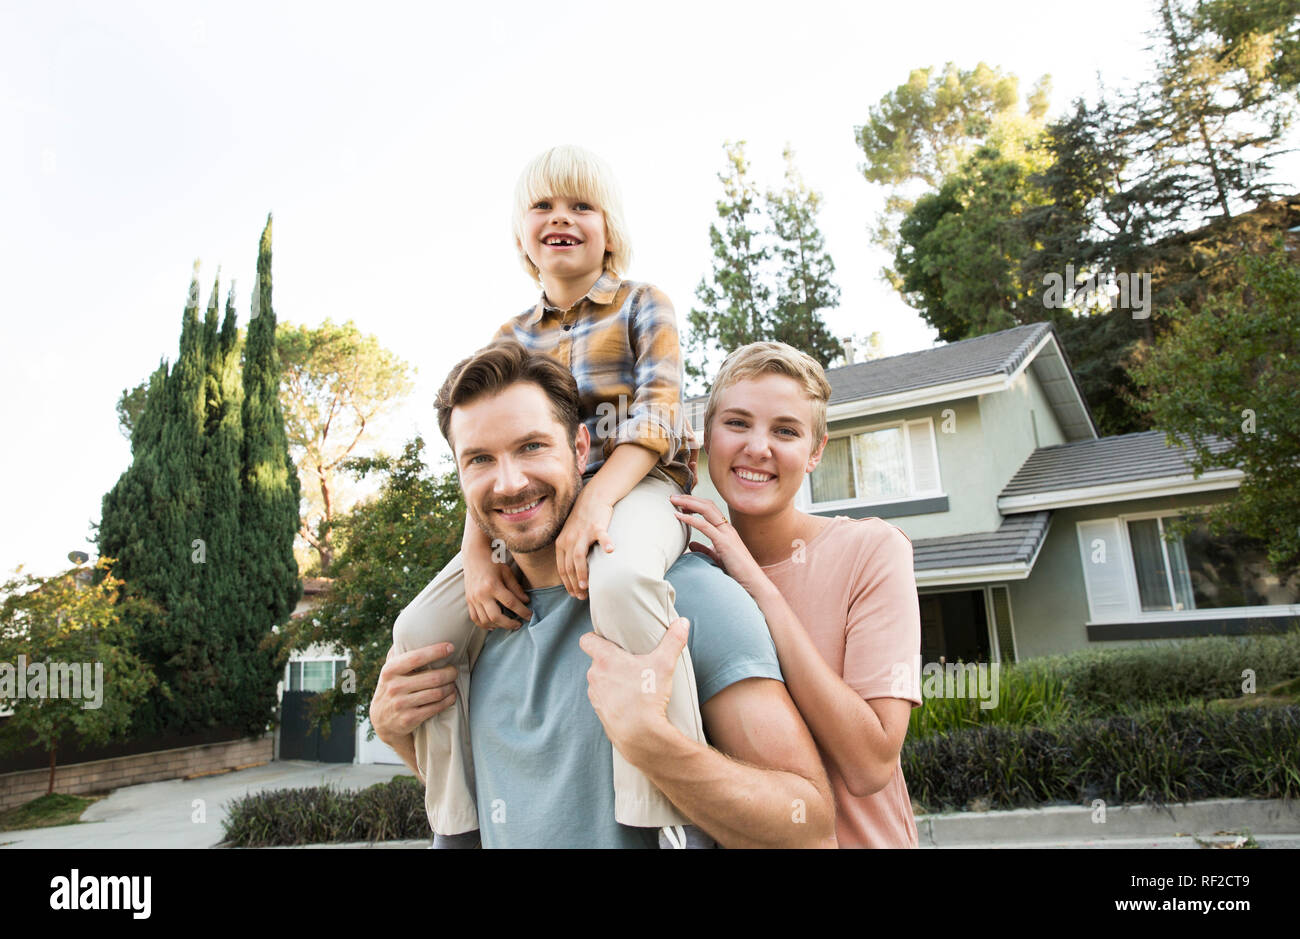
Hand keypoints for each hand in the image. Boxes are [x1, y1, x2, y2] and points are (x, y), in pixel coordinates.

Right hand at [370, 642, 459, 742]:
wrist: (381, 720)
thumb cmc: (392, 687)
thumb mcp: (389, 670)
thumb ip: (398, 651)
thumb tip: (410, 627)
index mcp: (390, 670)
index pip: (417, 657)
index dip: (437, 651)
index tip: (451, 647)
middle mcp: (395, 687)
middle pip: (434, 677)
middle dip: (450, 672)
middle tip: (454, 670)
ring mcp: (402, 704)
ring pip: (437, 693)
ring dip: (451, 687)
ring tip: (453, 683)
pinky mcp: (409, 719)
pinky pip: (436, 707)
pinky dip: (449, 700)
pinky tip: (451, 695)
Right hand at [463, 541, 530, 629]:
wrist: (474, 556)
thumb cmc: (493, 563)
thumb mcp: (507, 572)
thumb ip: (516, 588)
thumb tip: (526, 602)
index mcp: (492, 585)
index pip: (510, 603)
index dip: (522, 611)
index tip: (530, 616)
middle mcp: (481, 594)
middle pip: (496, 616)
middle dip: (509, 624)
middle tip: (519, 624)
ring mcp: (473, 599)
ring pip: (485, 620)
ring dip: (498, 626)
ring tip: (508, 624)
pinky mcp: (468, 601)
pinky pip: (475, 618)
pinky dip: (484, 624)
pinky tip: (494, 625)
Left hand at [554, 487, 614, 599]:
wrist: (592, 497)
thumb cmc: (584, 520)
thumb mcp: (571, 536)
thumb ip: (570, 552)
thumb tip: (574, 573)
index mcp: (561, 543)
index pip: (561, 568)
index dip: (567, 584)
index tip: (574, 594)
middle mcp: (569, 539)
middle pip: (569, 566)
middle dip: (574, 583)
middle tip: (581, 596)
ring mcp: (582, 533)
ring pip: (578, 556)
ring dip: (581, 573)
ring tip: (585, 586)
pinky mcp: (596, 526)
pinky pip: (601, 536)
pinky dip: (606, 544)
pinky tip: (611, 552)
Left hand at [578, 616, 688, 765]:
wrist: (640, 735)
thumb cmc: (648, 696)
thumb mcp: (664, 664)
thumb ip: (673, 641)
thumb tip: (682, 622)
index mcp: (605, 659)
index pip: (586, 640)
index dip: (594, 638)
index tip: (608, 640)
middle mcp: (594, 675)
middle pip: (597, 660)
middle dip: (610, 660)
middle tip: (629, 662)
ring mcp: (595, 695)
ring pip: (599, 680)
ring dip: (610, 680)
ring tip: (630, 683)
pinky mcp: (599, 712)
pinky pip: (603, 699)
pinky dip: (612, 698)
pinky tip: (628, 701)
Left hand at [669, 493, 770, 598]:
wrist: (753, 583)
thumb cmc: (737, 572)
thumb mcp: (717, 558)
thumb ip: (705, 550)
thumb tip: (691, 544)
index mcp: (726, 530)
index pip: (709, 509)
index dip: (694, 503)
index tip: (679, 503)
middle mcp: (727, 528)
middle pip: (707, 505)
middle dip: (689, 498)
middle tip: (673, 496)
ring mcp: (727, 533)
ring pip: (706, 510)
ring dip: (688, 502)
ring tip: (673, 500)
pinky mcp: (724, 542)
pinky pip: (705, 526)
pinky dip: (690, 519)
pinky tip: (679, 516)